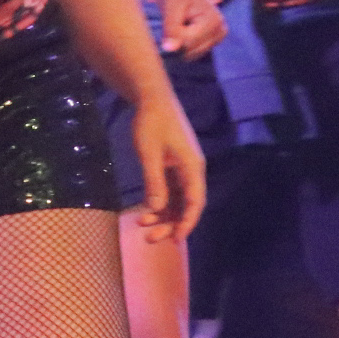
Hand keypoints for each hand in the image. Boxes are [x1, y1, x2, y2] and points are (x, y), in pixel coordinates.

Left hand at [129, 89, 205, 243]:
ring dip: (163, 215)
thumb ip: (154, 182)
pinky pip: (171, 191)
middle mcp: (192, 170)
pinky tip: (145, 211)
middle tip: (150, 238)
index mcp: (192, 166)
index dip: (187, 223)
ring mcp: (183, 168)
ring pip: (178, 200)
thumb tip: (157, 209)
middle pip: (187, 204)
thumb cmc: (151, 122)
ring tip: (143, 225)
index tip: (175, 239)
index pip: (195, 202)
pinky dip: (159, 202)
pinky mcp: (174, 165)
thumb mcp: (149, 153)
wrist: (152, 97)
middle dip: (171, 223)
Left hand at [156, 0, 226, 59]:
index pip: (188, 42)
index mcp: (214, 20)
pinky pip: (193, 53)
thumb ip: (171, 28)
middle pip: (190, 51)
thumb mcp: (170, 5)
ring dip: (180, 43)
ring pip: (191, 54)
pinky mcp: (213, 42)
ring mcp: (218, 37)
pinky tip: (185, 29)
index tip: (171, 18)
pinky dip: (184, 45)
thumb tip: (170, 50)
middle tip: (175, 20)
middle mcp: (221, 31)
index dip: (173, 35)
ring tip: (181, 24)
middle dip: (177, 40)